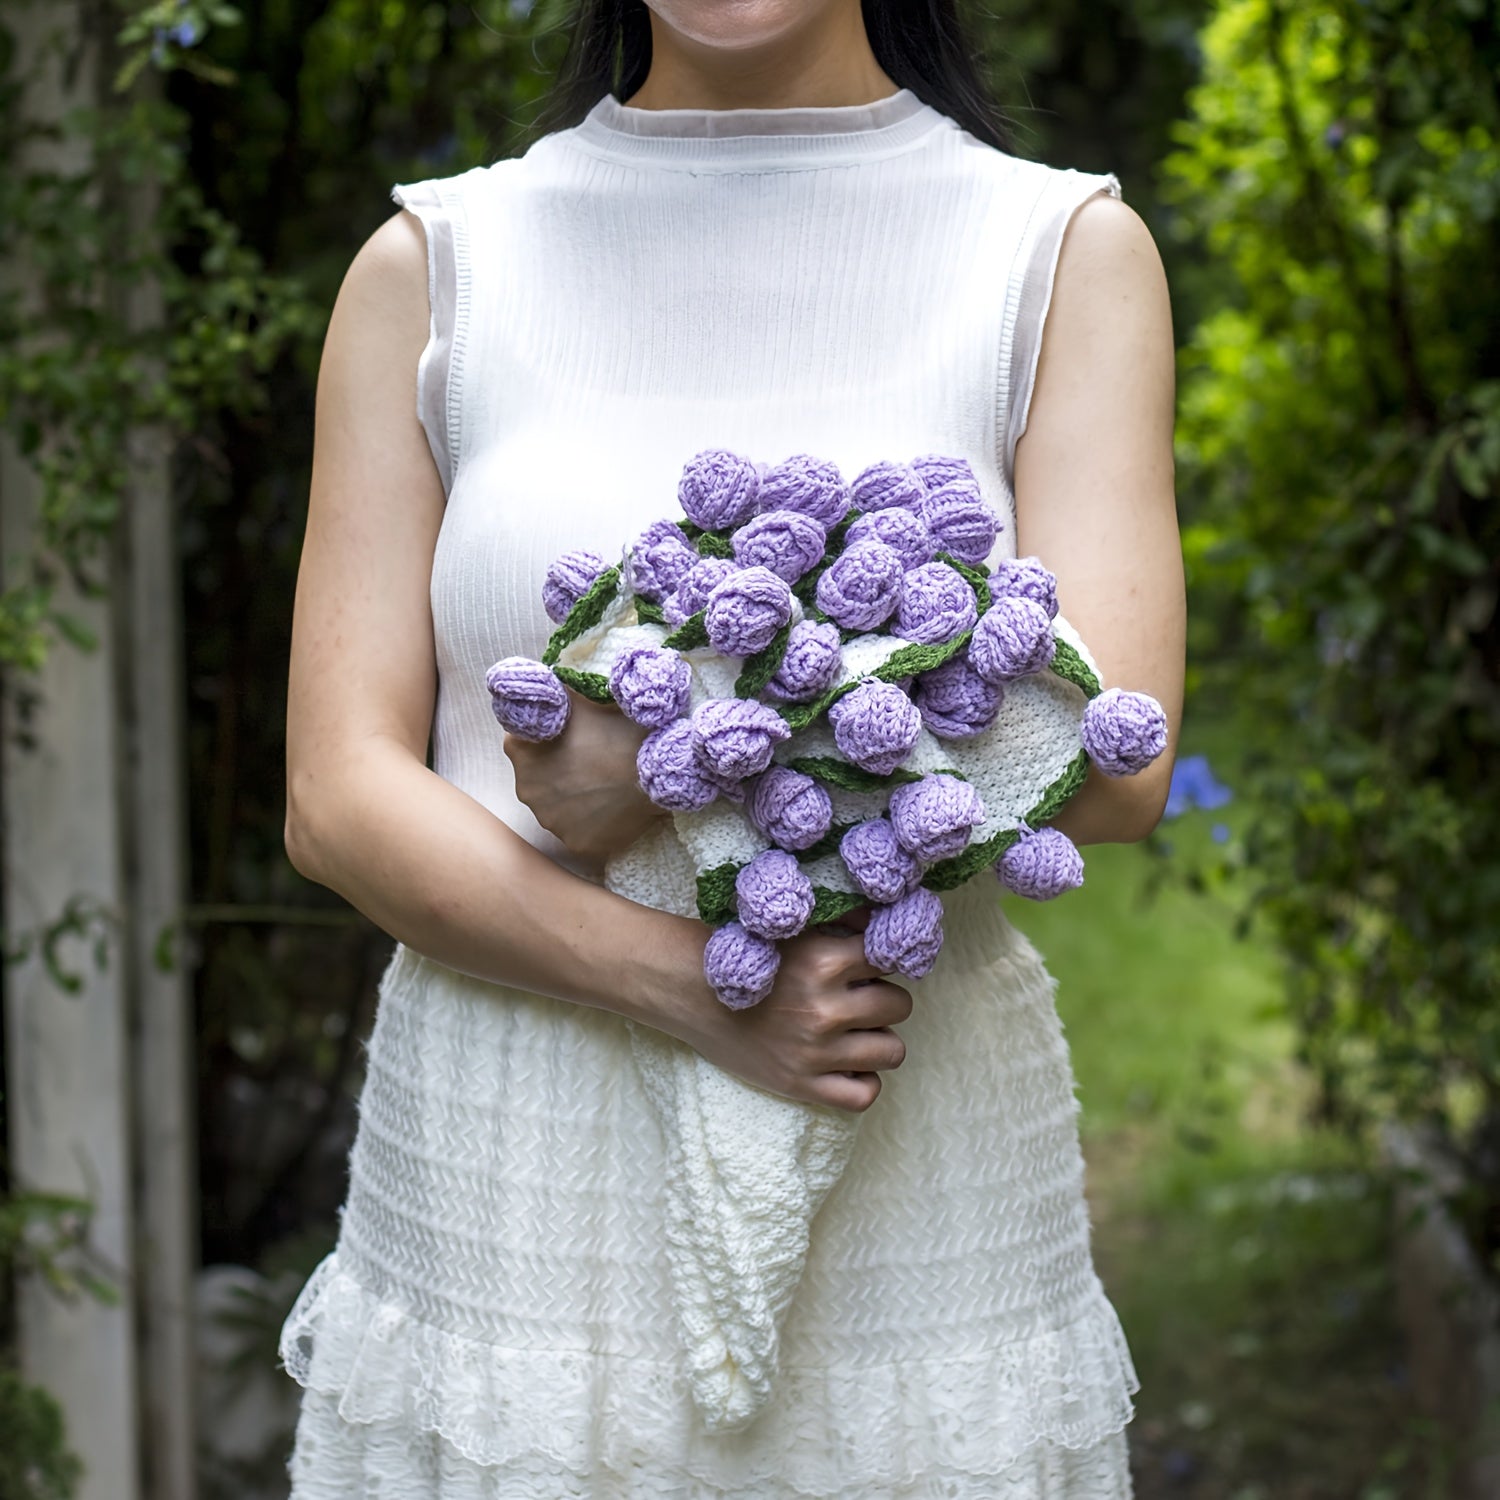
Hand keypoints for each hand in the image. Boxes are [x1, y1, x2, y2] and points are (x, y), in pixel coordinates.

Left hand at [504, 688, 667, 869]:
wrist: (656, 769)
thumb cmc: (619, 728)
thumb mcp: (582, 698)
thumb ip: (554, 695)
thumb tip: (541, 686)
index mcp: (520, 750)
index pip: (525, 743)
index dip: (550, 740)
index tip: (574, 739)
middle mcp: (526, 788)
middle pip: (540, 778)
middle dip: (561, 772)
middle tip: (595, 762)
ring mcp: (551, 821)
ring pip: (560, 808)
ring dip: (576, 799)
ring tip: (607, 786)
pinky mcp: (577, 844)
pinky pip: (582, 832)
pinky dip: (594, 823)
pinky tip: (613, 808)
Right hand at [687, 907, 912, 1114]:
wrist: (689, 992)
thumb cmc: (743, 955)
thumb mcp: (792, 929)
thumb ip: (841, 920)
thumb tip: (883, 922)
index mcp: (824, 961)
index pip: (889, 959)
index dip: (883, 961)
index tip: (870, 966)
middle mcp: (825, 1008)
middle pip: (899, 1006)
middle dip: (884, 999)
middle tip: (860, 998)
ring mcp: (816, 1052)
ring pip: (892, 1051)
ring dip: (878, 1038)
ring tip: (854, 1030)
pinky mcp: (801, 1085)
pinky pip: (864, 1094)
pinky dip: (864, 1079)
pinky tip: (847, 1063)